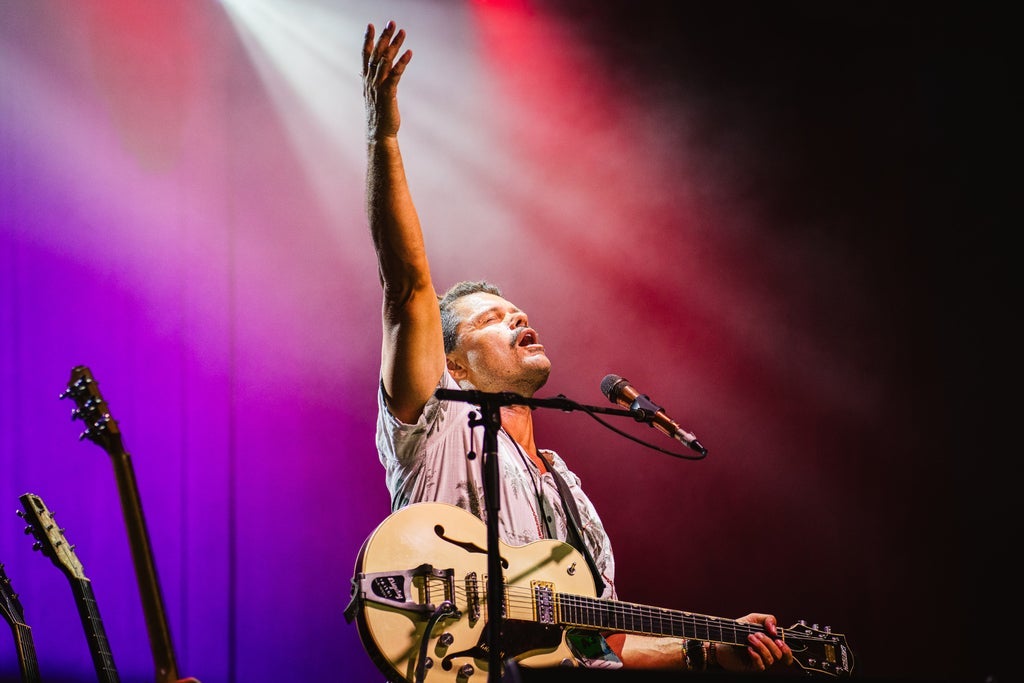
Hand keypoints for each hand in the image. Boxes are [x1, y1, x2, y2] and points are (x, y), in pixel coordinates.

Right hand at [362, 21, 411, 139]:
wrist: (379, 133)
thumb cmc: (378, 115)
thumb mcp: (372, 96)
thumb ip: (371, 82)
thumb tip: (365, 73)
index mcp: (367, 80)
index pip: (366, 56)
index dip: (368, 40)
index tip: (371, 25)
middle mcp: (371, 81)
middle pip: (377, 53)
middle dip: (384, 36)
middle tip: (391, 22)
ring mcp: (378, 87)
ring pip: (385, 61)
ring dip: (394, 45)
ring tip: (402, 32)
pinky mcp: (388, 94)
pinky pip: (395, 75)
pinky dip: (402, 63)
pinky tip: (409, 53)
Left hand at [715, 613, 794, 673]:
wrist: (720, 639)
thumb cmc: (736, 630)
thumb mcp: (752, 620)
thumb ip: (767, 619)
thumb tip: (775, 630)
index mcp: (769, 644)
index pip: (786, 652)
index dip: (786, 648)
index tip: (777, 640)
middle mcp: (766, 654)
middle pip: (779, 654)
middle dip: (768, 643)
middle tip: (756, 635)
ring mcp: (759, 661)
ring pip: (770, 659)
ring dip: (761, 647)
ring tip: (750, 638)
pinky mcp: (751, 667)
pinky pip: (761, 666)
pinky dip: (756, 656)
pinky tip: (748, 649)